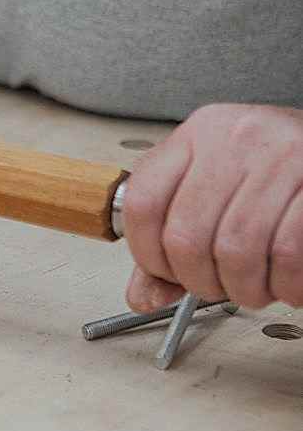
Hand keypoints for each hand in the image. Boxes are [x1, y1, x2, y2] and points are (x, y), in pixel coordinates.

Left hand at [122, 104, 302, 311]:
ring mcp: (278, 158)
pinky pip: (287, 254)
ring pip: (236, 251)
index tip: (167, 273)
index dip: (148, 255)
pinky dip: (285, 284)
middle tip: (220, 287)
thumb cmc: (275, 167)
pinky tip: (287, 281)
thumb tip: (145, 296)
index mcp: (197, 135)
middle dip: (200, 282)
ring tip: (257, 286)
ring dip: (245, 289)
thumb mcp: (215, 183)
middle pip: (186, 237)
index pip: (143, 203)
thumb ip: (173, 234)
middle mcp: (233, 138)